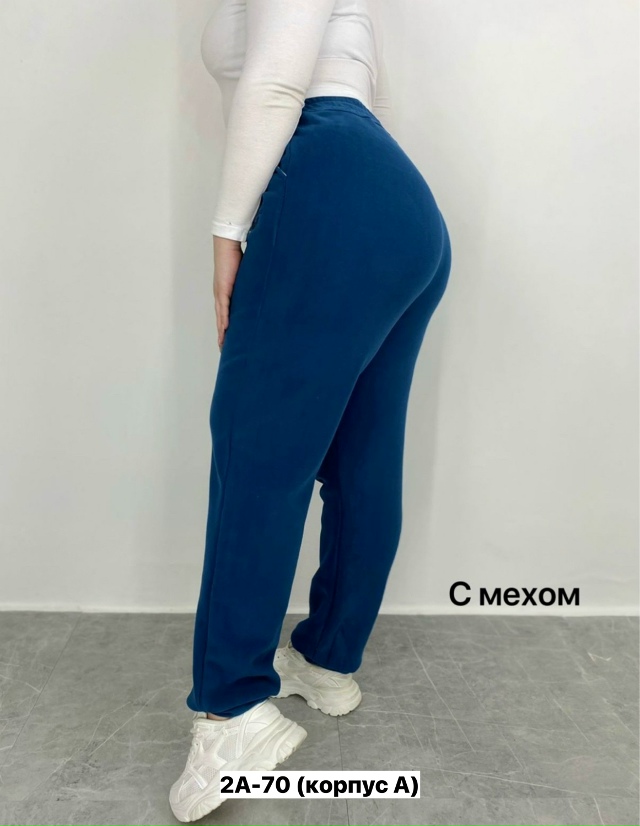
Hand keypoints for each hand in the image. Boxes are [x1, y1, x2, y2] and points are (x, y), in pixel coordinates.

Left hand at [213, 235, 242, 350]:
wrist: (227, 244)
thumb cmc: (237, 255)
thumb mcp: (248, 275)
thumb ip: (253, 283)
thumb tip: (265, 287)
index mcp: (226, 293)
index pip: (226, 314)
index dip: (227, 328)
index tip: (229, 340)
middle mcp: (221, 296)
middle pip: (221, 320)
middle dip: (223, 335)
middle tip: (224, 349)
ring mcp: (220, 293)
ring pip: (221, 318)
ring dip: (222, 332)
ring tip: (224, 345)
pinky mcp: (222, 289)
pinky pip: (224, 309)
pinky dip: (224, 320)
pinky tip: (225, 331)